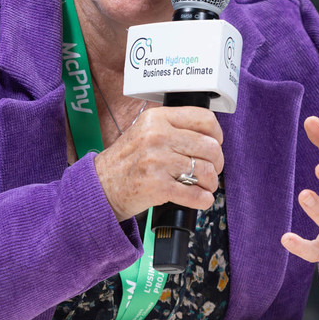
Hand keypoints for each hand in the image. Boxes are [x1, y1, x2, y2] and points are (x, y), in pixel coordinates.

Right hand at [93, 106, 223, 221]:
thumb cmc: (125, 161)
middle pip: (210, 147)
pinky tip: (200, 199)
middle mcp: (157, 136)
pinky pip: (195, 194)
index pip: (204, 118)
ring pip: (206, 171)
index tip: (215, 143)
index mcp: (157, 118)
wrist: (101, 185)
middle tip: (211, 170)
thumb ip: (172, 128)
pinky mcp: (158, 186)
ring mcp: (158, 161)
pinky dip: (203, 200)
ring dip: (210, 183)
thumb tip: (208, 136)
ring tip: (203, 186)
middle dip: (217, 162)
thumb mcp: (144, 131)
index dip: (216, 134)